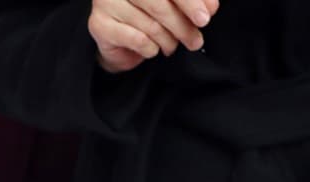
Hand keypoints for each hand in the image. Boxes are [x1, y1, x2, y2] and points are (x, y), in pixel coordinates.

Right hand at [88, 0, 217, 73]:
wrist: (120, 41)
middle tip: (195, 41)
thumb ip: (193, 2)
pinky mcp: (99, 24)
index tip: (206, 17)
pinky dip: (151, 49)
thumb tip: (211, 6)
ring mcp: (106, 1)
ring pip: (150, 25)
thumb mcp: (175, 5)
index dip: (189, 1)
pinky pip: (138, 40)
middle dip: (182, 26)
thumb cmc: (148, 16)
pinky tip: (152, 49)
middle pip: (159, 4)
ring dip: (168, 41)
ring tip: (171, 46)